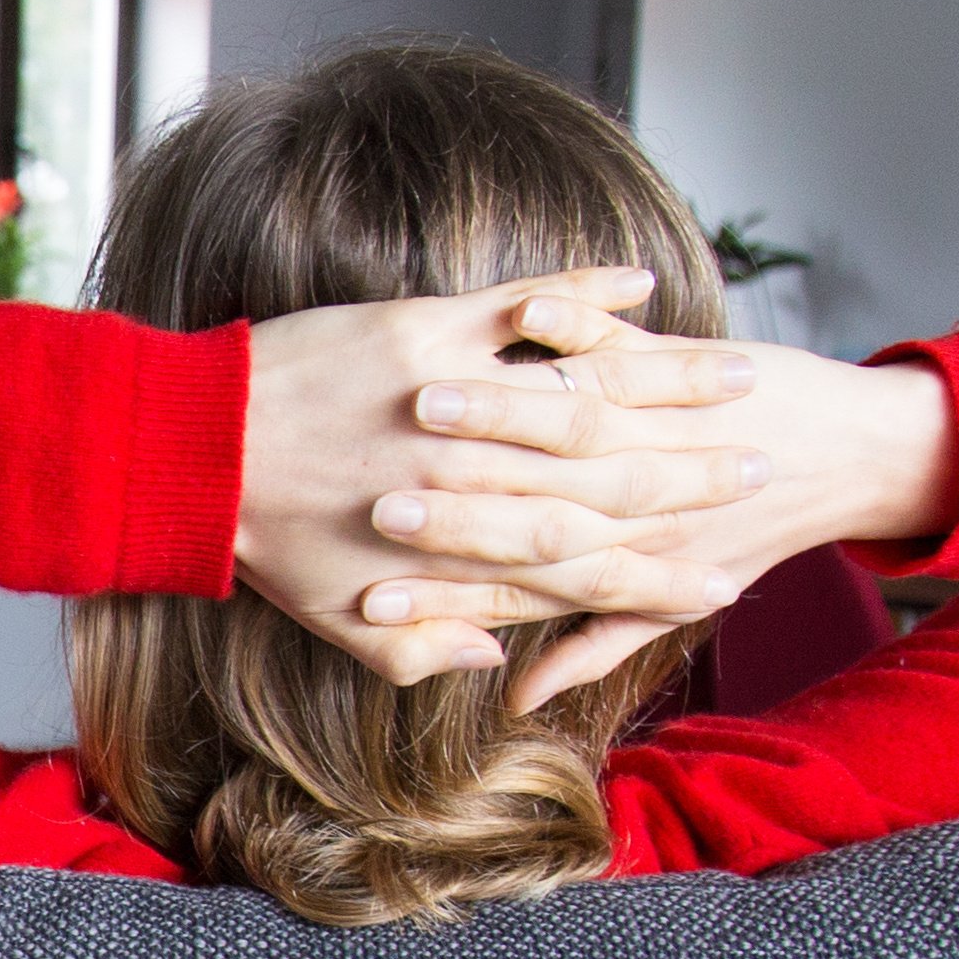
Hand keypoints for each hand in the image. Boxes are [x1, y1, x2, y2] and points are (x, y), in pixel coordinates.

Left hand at [234, 273, 773, 683]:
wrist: (190, 456)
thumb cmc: (266, 543)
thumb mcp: (345, 624)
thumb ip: (427, 651)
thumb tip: (498, 673)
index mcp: (458, 555)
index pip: (585, 573)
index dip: (660, 581)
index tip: (724, 582)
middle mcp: (467, 480)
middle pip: (611, 482)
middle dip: (697, 480)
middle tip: (767, 470)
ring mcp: (449, 401)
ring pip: (581, 396)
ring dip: (669, 386)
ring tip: (738, 383)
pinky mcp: (422, 331)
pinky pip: (520, 307)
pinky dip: (584, 294)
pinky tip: (642, 285)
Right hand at [367, 335, 958, 709]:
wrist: (853, 464)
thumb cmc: (748, 532)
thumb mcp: (670, 602)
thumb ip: (592, 645)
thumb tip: (517, 701)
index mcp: (618, 555)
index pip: (521, 579)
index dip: (440, 591)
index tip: (373, 599)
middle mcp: (631, 495)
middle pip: (531, 499)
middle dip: (446, 504)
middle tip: (373, 505)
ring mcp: (653, 423)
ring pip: (566, 418)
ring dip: (493, 410)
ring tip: (423, 401)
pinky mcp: (666, 361)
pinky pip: (611, 341)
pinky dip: (575, 323)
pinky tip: (523, 317)